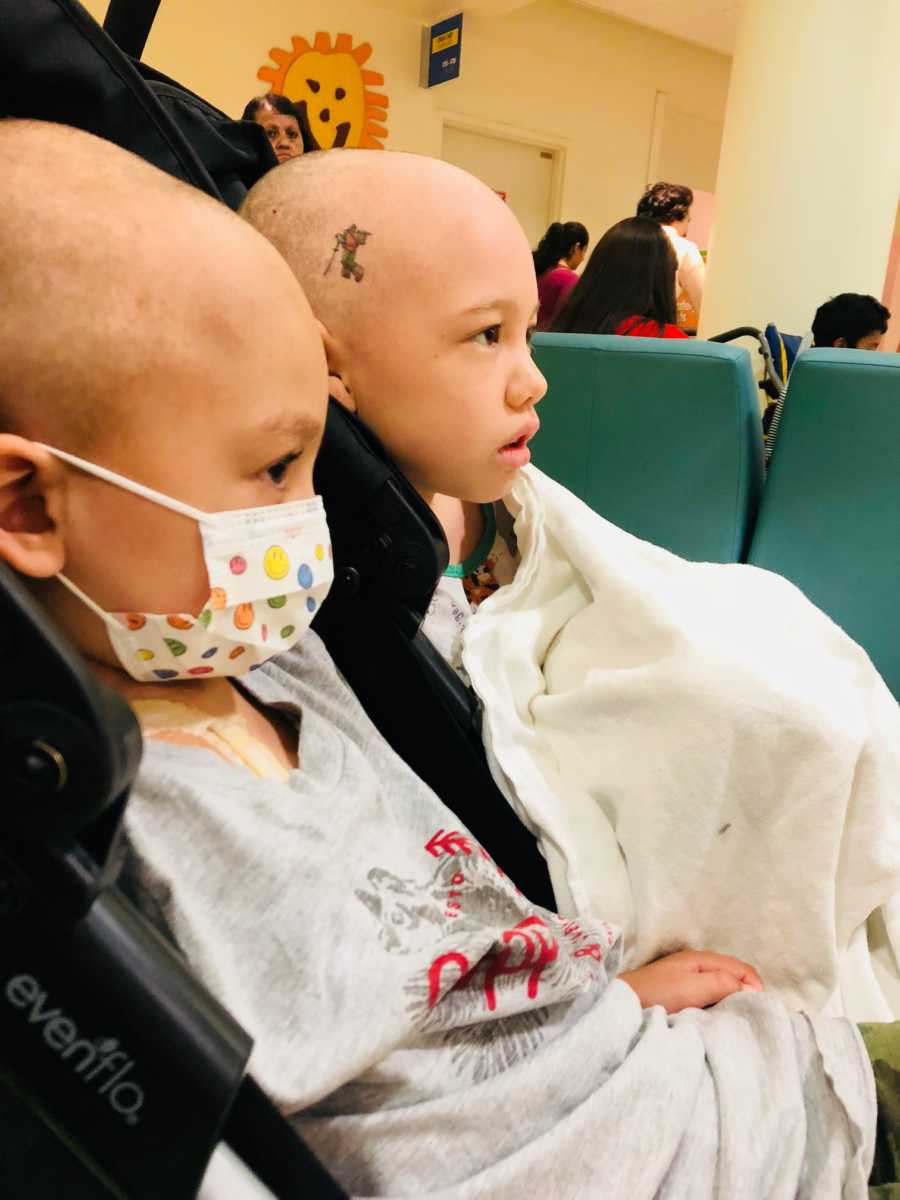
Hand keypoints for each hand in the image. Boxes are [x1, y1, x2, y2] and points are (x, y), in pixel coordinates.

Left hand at [619, 949, 763, 1013]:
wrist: (621, 1006)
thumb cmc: (656, 993)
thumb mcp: (692, 986)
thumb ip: (722, 983)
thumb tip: (752, 990)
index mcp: (701, 959)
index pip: (740, 967)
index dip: (755, 986)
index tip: (761, 1010)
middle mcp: (696, 966)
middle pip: (733, 977)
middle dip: (747, 993)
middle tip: (755, 1018)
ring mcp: (688, 980)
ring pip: (723, 988)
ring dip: (734, 1002)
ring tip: (741, 1021)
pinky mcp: (681, 996)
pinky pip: (710, 998)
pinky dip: (720, 1007)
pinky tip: (721, 1020)